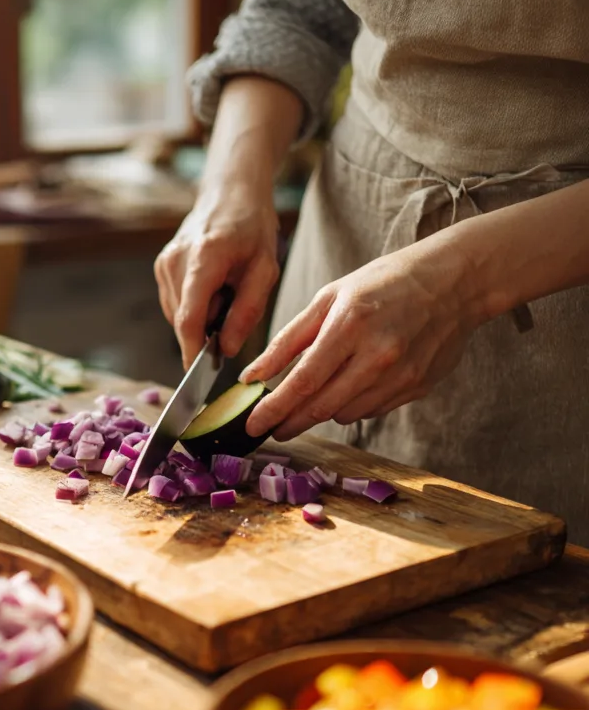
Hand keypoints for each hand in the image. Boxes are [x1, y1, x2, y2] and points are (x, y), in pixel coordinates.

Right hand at [156, 186, 280, 368]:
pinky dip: (194, 307)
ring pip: (178, 315)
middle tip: (233, 313)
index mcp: (204, 258)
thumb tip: (228, 349)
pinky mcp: (161, 267)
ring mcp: (164, 264)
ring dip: (201, 318)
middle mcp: (175, 261)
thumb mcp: (264, 270)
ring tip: (224, 293)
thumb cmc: (252, 228)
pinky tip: (211, 289)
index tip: (197, 378)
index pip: (190, 318)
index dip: (192, 351)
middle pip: (183, 320)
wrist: (230, 193)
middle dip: (206, 331)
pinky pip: (175, 304)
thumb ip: (246, 312)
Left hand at [240, 242, 479, 440]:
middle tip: (270, 428)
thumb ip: (288, 339)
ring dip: (321, 411)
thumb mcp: (329, 298)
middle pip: (321, 408)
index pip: (302, 382)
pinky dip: (352, 404)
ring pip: (344, 414)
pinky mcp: (417, 388)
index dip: (273, 409)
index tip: (253, 426)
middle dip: (289, 422)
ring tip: (314, 395)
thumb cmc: (384, 283)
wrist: (456, 281)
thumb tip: (252, 376)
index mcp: (350, 326)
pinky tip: (352, 384)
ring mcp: (401, 376)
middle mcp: (378, 356)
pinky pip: (370, 410)